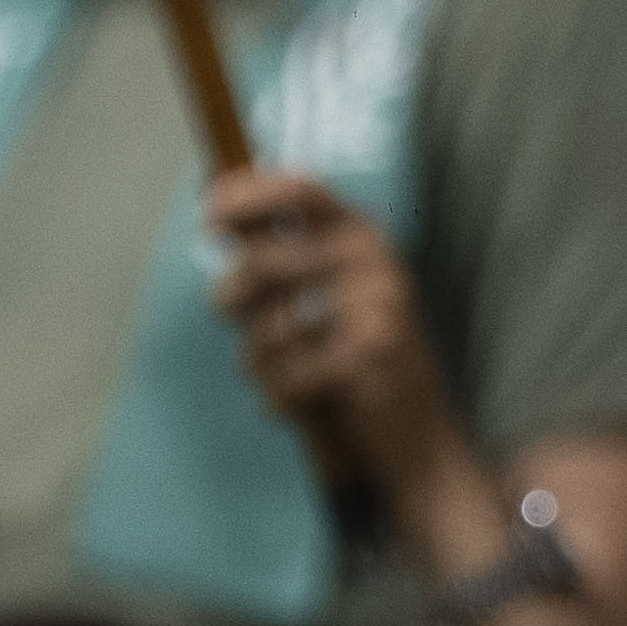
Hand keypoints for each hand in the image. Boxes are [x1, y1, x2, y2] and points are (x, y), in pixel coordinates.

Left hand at [209, 170, 462, 508]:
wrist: (419, 436)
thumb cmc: (362, 362)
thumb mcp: (332, 295)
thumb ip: (283, 257)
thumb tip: (216, 218)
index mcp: (365, 237)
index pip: (301, 190)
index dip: (248, 196)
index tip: (207, 212)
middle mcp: (375, 262)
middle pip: (262, 261)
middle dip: (228, 296)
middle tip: (226, 312)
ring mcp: (376, 306)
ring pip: (268, 324)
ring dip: (255, 359)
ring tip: (274, 372)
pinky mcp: (369, 356)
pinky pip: (284, 372)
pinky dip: (277, 396)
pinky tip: (296, 403)